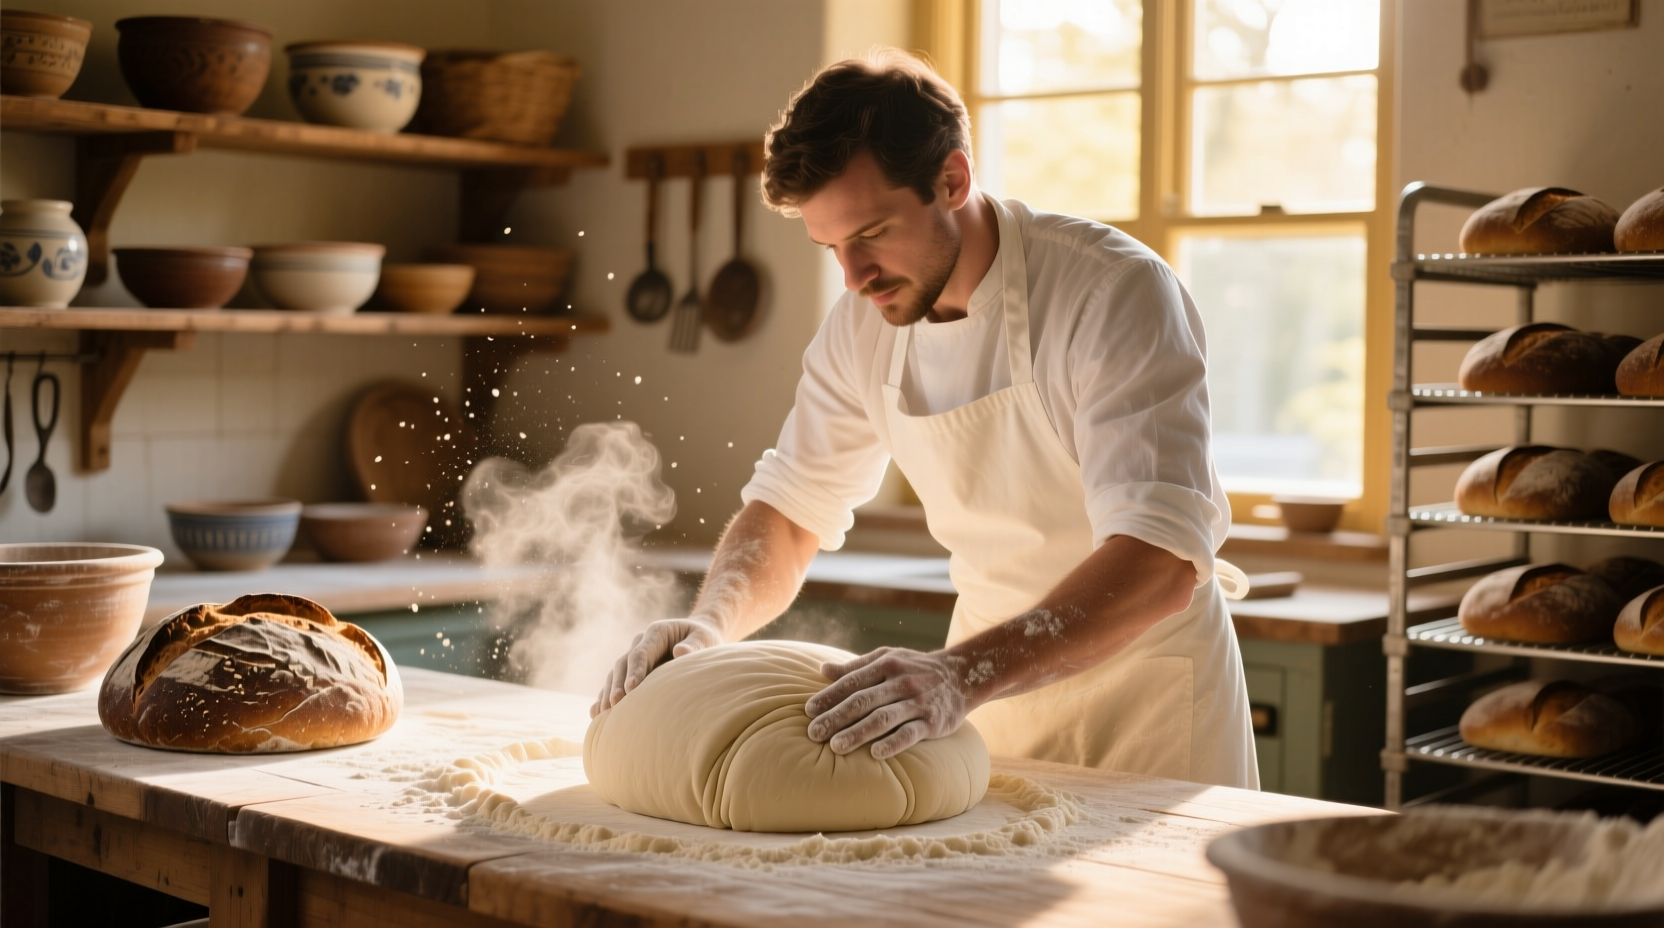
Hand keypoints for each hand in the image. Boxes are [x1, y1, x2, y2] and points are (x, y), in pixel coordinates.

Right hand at [591, 618, 723, 716]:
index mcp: (656, 633)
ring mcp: (634, 657)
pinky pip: (614, 683)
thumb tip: (680, 653)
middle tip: (614, 704)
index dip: (635, 670)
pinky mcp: (631, 671)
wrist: (699, 639)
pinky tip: (596, 713)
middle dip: (617, 684)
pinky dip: (605, 696)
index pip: (641, 652)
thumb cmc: (705, 639)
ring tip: (602, 713)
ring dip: (608, 693)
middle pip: (623, 664)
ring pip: (615, 674)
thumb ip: (695, 644)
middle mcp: (641, 643)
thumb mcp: (705, 639)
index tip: (631, 688)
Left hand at [802, 647, 970, 759]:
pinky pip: (910, 733)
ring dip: (858, 732)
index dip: (829, 696)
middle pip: (863, 701)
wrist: (962, 676)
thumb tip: (823, 670)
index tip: (808, 711)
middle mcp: (901, 682)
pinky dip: (893, 743)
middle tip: (813, 733)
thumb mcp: (888, 658)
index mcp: (886, 664)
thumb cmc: (916, 668)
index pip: (852, 681)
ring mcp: (918, 702)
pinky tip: (875, 754)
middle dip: (836, 717)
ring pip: (883, 718)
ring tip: (836, 747)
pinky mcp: (933, 722)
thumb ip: (856, 667)